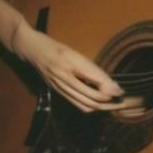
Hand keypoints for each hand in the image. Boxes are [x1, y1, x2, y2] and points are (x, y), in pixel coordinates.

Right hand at [10, 19, 143, 113]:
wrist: (29, 48)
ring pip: (85, 103)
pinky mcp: (57, 91)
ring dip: (102, 107)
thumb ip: (87, 67)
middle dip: (109, 101)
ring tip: (115, 105)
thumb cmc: (52, 46)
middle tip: (123, 101)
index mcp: (70, 62)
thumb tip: (108, 82)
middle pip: (91, 96)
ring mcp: (60, 86)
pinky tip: (99, 104)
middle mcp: (65, 76)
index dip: (111, 87)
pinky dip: (90, 106)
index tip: (122, 91)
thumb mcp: (71, 51)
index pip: (95, 79)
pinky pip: (76, 104)